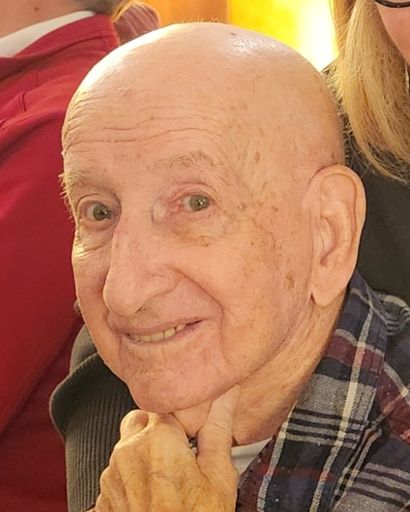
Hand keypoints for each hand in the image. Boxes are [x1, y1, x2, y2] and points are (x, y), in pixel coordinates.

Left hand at [94, 387, 239, 511]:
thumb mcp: (218, 476)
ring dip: (144, 453)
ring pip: (127, 446)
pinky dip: (132, 477)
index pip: (167, 402)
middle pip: (142, 420)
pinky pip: (117, 473)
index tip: (192, 431)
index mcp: (159, 437)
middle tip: (181, 454)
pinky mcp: (103, 496)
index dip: (182, 415)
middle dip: (159, 430)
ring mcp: (111, 473)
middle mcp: (128, 449)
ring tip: (168, 482)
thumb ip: (218, 428)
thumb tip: (227, 394)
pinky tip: (152, 498)